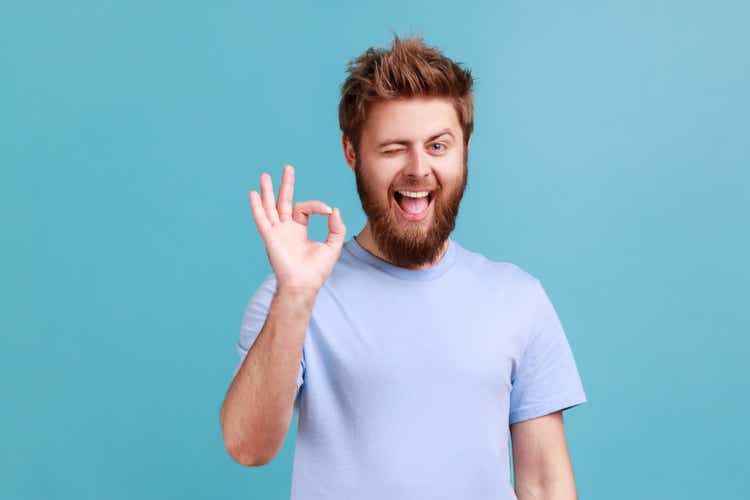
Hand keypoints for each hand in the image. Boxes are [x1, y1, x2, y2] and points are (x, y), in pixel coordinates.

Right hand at [248, 164, 345, 293]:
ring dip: (268, 191)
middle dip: (285, 185)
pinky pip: (262, 219)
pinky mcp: (270, 237)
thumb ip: (336, 228)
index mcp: (298, 229)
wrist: (304, 285)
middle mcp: (285, 229)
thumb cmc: (317, 270)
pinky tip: (253, 194)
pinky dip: (257, 207)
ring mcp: (276, 232)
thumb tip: (334, 210)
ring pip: (270, 206)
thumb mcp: (333, 246)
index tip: (327, 211)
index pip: (304, 208)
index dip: (317, 206)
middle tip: (287, 168)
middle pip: (283, 201)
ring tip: (265, 175)